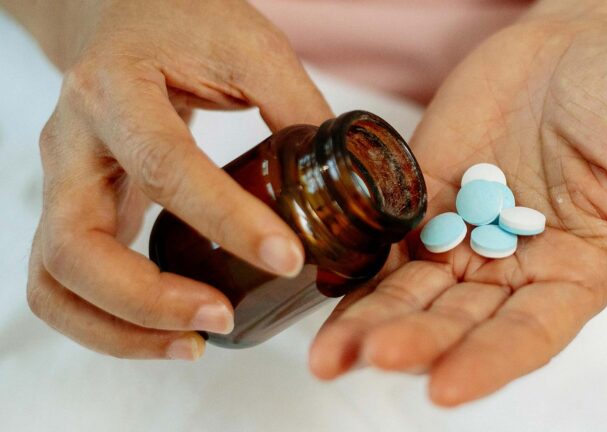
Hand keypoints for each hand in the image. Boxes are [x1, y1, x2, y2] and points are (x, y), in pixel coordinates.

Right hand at [25, 0, 331, 359]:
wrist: (120, 16)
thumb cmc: (180, 21)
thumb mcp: (249, 48)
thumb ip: (297, 108)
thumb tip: (351, 182)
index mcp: (116, 92)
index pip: (167, 168)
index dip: (229, 221)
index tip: (289, 259)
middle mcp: (72, 143)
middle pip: (76, 248)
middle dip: (149, 301)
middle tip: (221, 320)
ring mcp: (63, 183)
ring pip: (56, 282)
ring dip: (119, 329)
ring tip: (193, 343)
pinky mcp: (75, 210)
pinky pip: (66, 285)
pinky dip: (109, 322)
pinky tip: (171, 326)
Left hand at [309, 17, 606, 405]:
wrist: (580, 40)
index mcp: (572, 276)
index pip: (526, 336)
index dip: (487, 363)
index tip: (443, 388)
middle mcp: (511, 267)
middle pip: (455, 320)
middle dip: (409, 341)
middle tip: (361, 361)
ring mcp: (464, 231)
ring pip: (412, 288)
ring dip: (369, 320)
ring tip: (326, 352)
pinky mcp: (425, 193)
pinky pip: (387, 234)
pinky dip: (357, 260)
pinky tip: (323, 281)